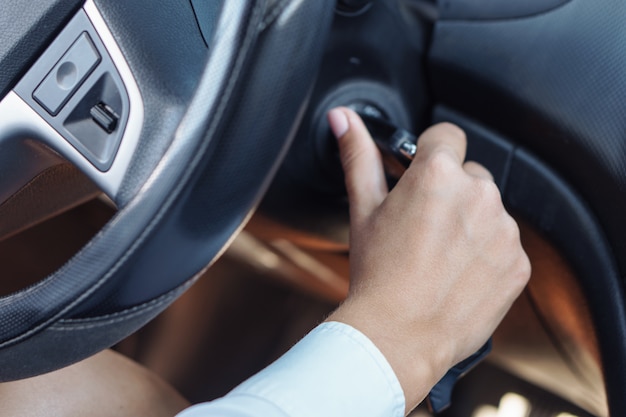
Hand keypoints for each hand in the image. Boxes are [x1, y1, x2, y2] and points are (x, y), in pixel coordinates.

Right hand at [325, 107, 530, 413]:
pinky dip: (487, 253)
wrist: (399, 335)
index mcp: (438, 174)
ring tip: (439, 255)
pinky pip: (505, 243)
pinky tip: (458, 273)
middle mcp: (479, 194)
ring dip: (470, 222)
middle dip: (450, 191)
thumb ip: (358, 156)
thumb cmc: (377, 274)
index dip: (429, 153)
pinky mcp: (519, 262)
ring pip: (489, 209)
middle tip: (422, 226)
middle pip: (469, 174)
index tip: (419, 176)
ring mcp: (504, 229)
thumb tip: (343, 118)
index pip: (447, 135)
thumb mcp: (363, 209)